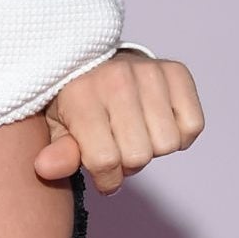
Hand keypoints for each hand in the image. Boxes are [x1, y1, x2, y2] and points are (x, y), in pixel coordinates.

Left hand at [33, 52, 203, 194]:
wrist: (97, 59)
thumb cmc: (77, 99)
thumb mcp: (59, 126)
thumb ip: (58, 151)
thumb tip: (45, 168)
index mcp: (80, 94)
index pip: (104, 160)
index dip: (106, 178)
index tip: (101, 171)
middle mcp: (115, 79)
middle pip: (139, 156)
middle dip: (128, 162)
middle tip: (118, 145)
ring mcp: (147, 72)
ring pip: (167, 144)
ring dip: (153, 147)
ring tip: (136, 131)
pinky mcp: (176, 71)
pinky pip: (193, 125)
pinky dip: (180, 133)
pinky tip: (157, 121)